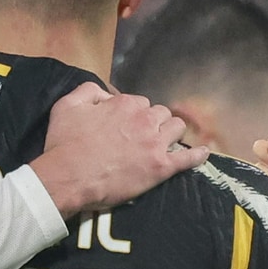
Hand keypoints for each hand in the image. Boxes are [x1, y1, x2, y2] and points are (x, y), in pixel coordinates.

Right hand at [33, 84, 208, 217]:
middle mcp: (144, 120)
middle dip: (154, 122)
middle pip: (161, 114)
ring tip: (163, 143)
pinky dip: (197, 154)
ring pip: (177, 129)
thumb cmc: (64, 144)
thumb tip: (105, 93)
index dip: (133, 114)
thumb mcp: (67, 105)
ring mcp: (155, 144)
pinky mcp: (161, 168)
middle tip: (142, 137)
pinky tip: (203, 152)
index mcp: (125, 104)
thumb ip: (88, 90)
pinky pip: (188, 158)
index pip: (140, 102)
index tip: (124, 127)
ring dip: (171, 133)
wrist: (68, 178)